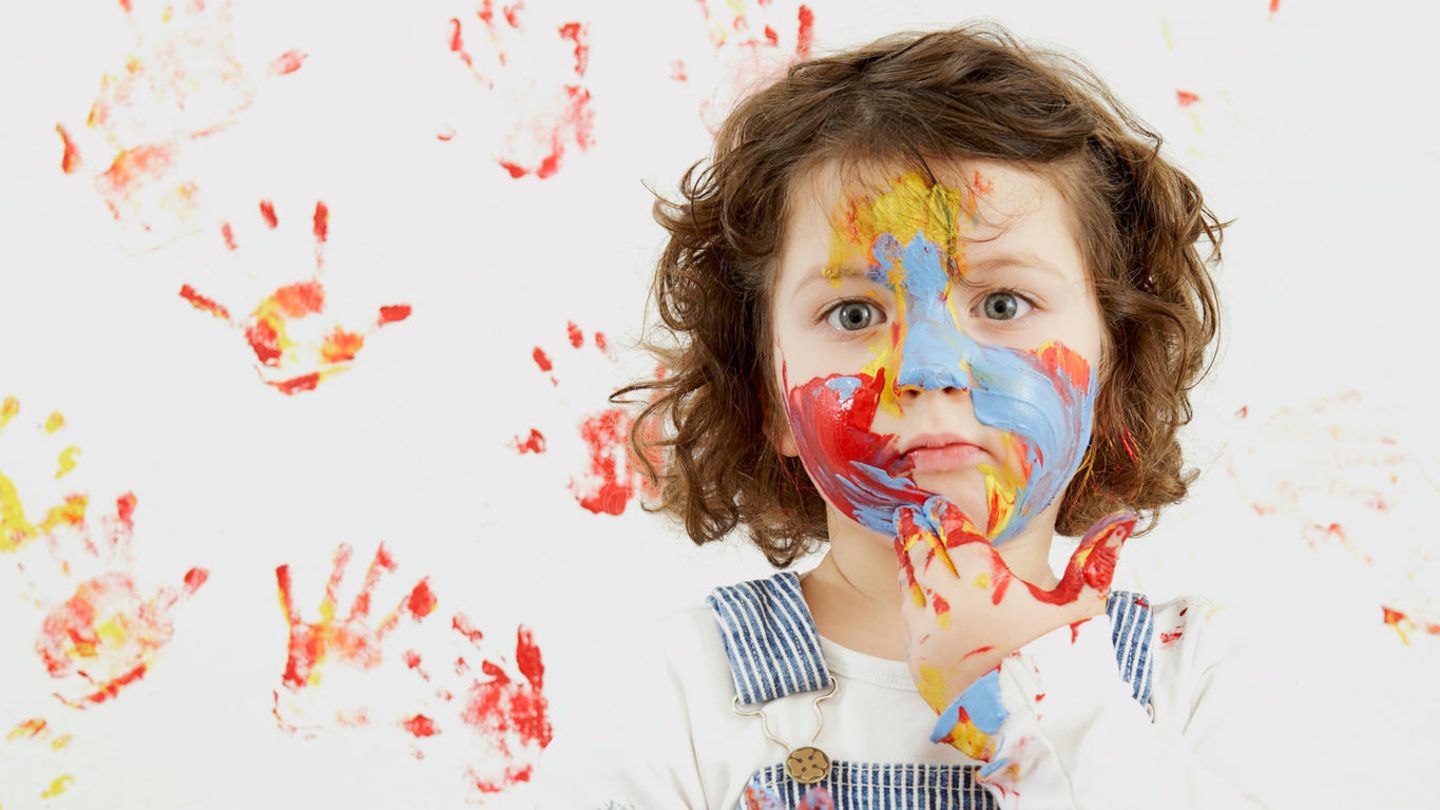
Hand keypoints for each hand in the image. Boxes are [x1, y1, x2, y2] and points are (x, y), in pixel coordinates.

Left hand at [893, 496, 1134, 756]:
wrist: (1035, 720)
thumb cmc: (1062, 659)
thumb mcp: (1081, 606)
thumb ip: (1094, 559)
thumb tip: (1124, 518)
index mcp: (986, 582)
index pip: (955, 535)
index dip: (946, 516)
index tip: (939, 505)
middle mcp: (950, 602)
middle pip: (923, 553)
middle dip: (916, 530)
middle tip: (909, 514)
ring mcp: (929, 631)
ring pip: (909, 581)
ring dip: (906, 558)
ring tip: (906, 541)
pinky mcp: (919, 658)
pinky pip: (906, 615)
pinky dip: (907, 594)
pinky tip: (911, 586)